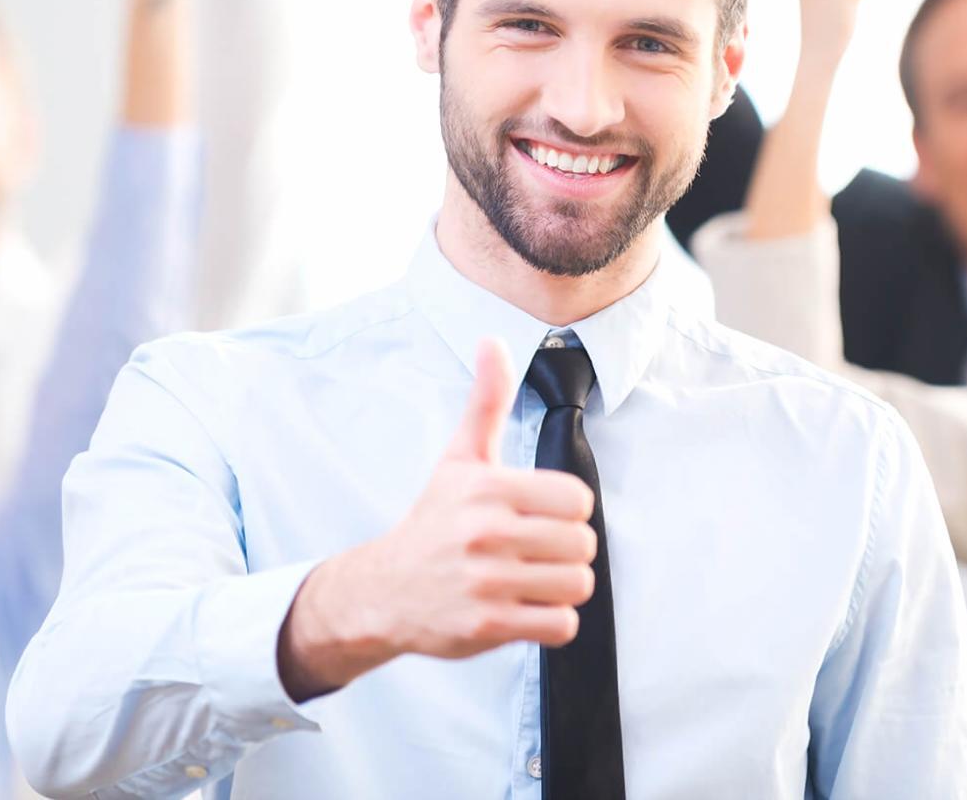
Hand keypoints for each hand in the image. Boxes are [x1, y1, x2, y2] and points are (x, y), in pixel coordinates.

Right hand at [277, 339, 597, 699]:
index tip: (544, 517)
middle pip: (583, 545)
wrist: (383, 589)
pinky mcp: (487, 626)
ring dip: (562, 587)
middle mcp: (486, 534)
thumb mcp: (459, 458)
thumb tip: (493, 341)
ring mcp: (486, 583)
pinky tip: (526, 608)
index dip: (568, 511)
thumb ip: (486, 401)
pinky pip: (560, 626)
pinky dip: (552, 621)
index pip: (577, 500)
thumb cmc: (433, 522)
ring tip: (533, 580)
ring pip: (576, 586)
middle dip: (569, 552)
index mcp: (488, 489)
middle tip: (540, 552)